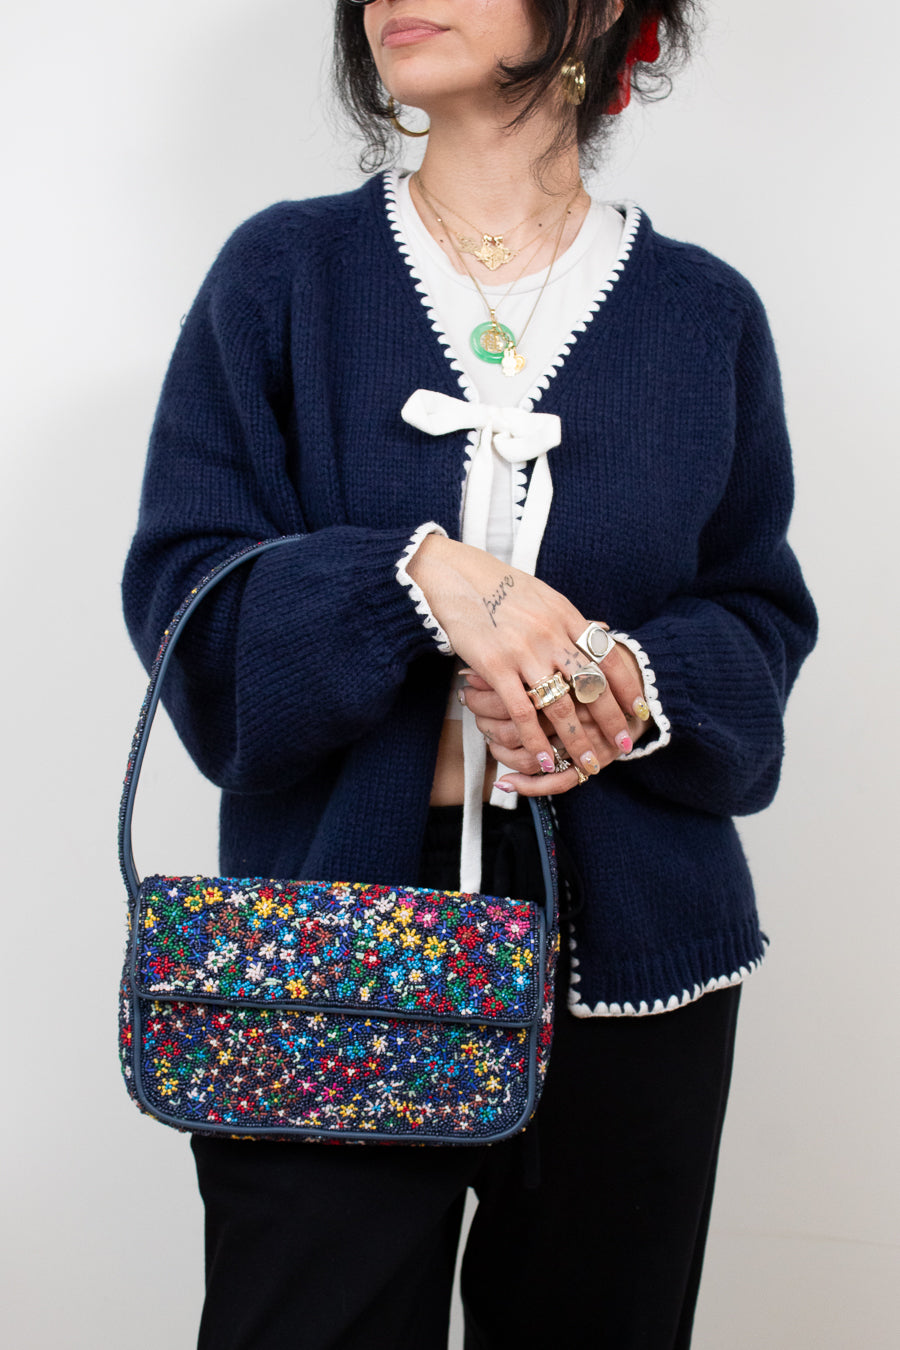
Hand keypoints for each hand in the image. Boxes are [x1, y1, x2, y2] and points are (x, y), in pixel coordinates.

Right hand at [407, 535, 649, 795]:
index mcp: (565, 616)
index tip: (639, 710)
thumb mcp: (544, 596)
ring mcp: (524, 652)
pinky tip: (545, 759)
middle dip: (611, 720)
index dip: (626, 686)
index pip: (607, 657)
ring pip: (561, 706)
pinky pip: (522, 712)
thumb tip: (602, 631)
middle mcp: (551, 635)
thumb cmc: (498, 588)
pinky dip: (536, 740)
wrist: (455, 578)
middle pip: (591, 686)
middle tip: (624, 745)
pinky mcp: (496, 666)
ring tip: (588, 764)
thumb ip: (571, 619)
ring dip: (577, 741)